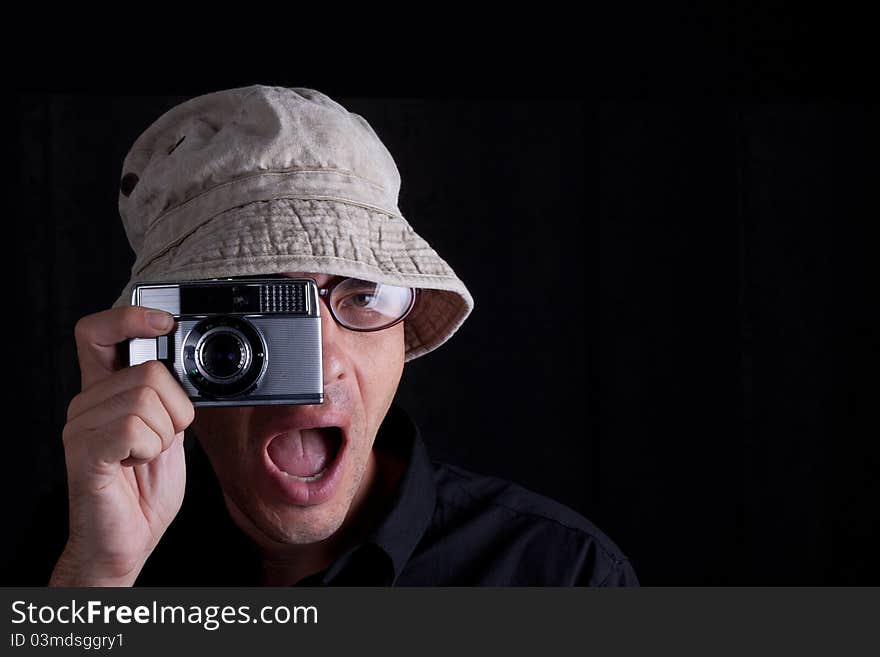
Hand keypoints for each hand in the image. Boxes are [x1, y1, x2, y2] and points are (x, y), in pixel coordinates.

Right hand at [49, 307, 193, 585]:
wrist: (126, 541)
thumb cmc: (144, 490)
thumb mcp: (168, 432)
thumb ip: (169, 398)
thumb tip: (183, 366)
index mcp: (106, 393)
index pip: (99, 333)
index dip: (130, 317)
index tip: (165, 321)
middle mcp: (87, 403)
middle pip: (148, 371)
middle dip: (175, 408)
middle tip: (163, 439)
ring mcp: (81, 426)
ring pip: (147, 399)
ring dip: (164, 434)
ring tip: (146, 456)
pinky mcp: (86, 452)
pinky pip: (134, 428)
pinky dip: (150, 448)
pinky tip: (135, 463)